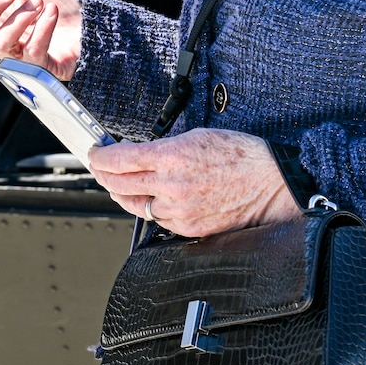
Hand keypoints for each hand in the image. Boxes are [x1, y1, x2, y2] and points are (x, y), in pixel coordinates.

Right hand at [0, 0, 81, 79]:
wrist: (92, 25)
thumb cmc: (56, 8)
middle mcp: (0, 40)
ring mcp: (19, 57)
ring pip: (1, 44)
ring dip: (19, 19)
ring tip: (40, 2)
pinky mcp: (41, 68)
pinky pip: (33, 53)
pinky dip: (42, 30)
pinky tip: (52, 13)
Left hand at [88, 128, 299, 236]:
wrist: (270, 185)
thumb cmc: (241, 157)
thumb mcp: (196, 136)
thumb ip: (163, 148)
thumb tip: (140, 154)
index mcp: (170, 156)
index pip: (119, 159)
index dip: (100, 157)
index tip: (95, 154)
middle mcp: (170, 185)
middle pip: (118, 184)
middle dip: (103, 175)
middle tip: (100, 168)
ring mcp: (178, 210)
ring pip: (134, 205)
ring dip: (123, 194)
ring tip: (120, 185)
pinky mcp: (189, 228)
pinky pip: (158, 221)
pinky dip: (150, 210)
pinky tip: (150, 200)